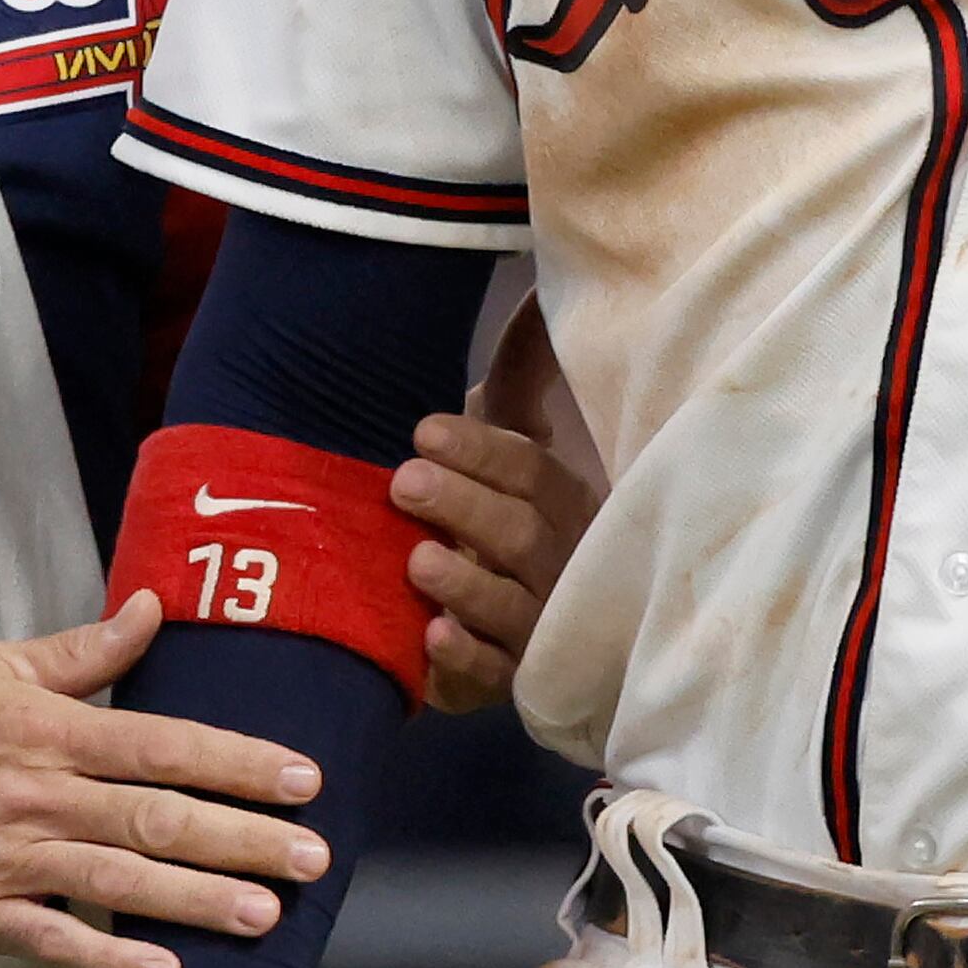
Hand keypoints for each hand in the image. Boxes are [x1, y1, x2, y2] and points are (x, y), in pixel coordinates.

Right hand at [0, 594, 327, 967]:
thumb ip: (82, 651)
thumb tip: (155, 609)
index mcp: (46, 729)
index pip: (163, 744)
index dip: (237, 762)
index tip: (302, 779)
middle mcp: (35, 794)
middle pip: (156, 817)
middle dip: (243, 838)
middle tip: (314, 856)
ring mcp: (5, 861)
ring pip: (117, 880)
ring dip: (197, 900)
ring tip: (267, 914)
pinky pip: (52, 940)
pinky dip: (109, 957)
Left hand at [396, 291, 602, 712]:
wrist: (549, 625)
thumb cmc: (512, 515)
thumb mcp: (518, 449)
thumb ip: (522, 379)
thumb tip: (540, 287)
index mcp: (563, 500)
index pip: (530, 469)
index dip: (480, 450)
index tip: (422, 430)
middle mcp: (562, 561)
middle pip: (521, 532)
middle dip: (464, 505)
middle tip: (404, 483)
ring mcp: (543, 625)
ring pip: (512, 606)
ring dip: (465, 583)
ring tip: (417, 560)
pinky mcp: (516, 681)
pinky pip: (497, 676)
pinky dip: (466, 660)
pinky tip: (430, 639)